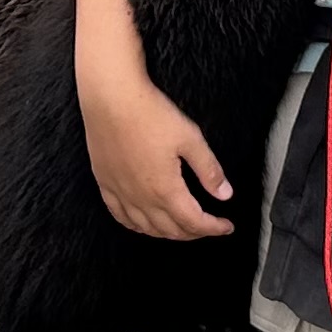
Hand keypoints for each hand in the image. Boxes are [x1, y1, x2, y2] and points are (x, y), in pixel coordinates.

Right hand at [82, 53, 234, 239]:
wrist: (110, 98)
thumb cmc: (149, 114)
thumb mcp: (190, 138)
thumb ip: (209, 170)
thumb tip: (224, 193)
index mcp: (165, 190)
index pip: (194, 222)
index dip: (214, 228)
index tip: (227, 226)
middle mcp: (141, 198)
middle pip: (171, 230)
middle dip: (194, 233)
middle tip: (209, 226)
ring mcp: (120, 193)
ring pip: (146, 228)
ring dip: (168, 233)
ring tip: (183, 228)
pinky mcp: (105, 183)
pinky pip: (120, 216)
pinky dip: (137, 226)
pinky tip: (144, 223)